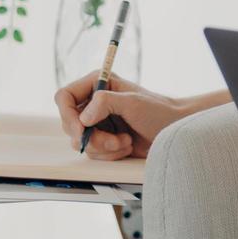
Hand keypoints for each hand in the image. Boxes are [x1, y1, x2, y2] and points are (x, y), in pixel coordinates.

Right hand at [53, 71, 187, 160]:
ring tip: (126, 141)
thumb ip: (106, 103)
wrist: (173, 131)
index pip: (64, 97)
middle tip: (114, 140)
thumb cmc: (158, 111)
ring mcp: (97, 122)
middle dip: (92, 137)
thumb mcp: (132, 102)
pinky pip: (93, 153)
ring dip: (104, 147)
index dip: (68, 115)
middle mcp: (93, 102)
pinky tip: (126, 146)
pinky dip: (109, 154)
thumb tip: (83, 117)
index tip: (81, 130)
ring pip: (80, 142)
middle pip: (69, 124)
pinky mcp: (103, 140)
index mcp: (97, 84)